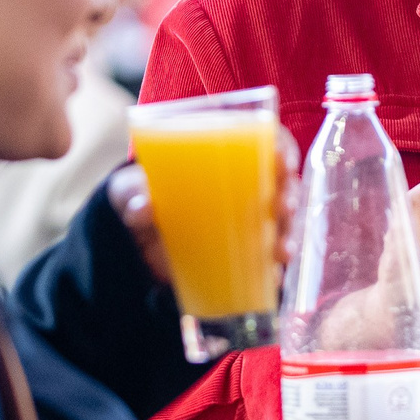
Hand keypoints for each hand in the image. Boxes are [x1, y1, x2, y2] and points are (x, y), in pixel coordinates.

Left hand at [109, 126, 302, 286]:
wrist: (134, 241)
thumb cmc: (140, 197)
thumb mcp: (130, 190)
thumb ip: (131, 193)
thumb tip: (142, 208)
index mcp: (224, 157)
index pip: (266, 142)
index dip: (281, 148)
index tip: (282, 159)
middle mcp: (245, 187)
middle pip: (281, 183)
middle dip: (289, 195)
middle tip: (282, 207)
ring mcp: (247, 222)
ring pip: (282, 222)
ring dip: (288, 234)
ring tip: (281, 251)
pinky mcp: (242, 254)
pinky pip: (268, 260)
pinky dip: (275, 269)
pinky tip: (275, 277)